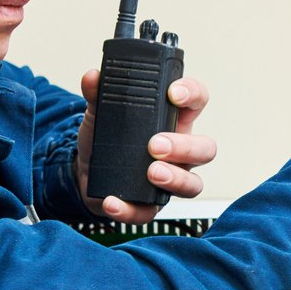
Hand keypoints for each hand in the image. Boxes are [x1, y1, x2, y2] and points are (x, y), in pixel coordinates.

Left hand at [75, 71, 217, 222]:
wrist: (85, 174)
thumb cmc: (108, 141)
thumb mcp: (101, 113)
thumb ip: (98, 95)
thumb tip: (93, 77)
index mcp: (173, 121)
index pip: (196, 101)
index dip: (192, 94)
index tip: (173, 92)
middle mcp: (180, 152)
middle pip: (205, 149)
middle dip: (185, 147)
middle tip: (156, 144)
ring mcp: (171, 180)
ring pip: (193, 185)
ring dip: (175, 179)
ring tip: (151, 172)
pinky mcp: (151, 205)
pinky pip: (149, 212)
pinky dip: (130, 209)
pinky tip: (113, 200)